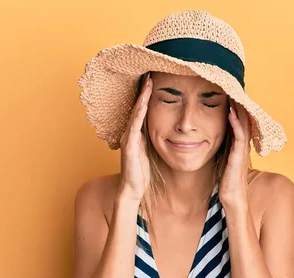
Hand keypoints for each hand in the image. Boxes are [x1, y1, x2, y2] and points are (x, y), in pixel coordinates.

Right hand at [118, 73, 152, 201]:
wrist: (132, 189)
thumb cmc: (142, 172)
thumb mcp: (150, 150)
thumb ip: (153, 138)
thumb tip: (165, 128)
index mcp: (135, 134)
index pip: (142, 110)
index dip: (147, 95)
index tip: (153, 79)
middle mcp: (129, 133)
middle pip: (137, 107)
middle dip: (143, 90)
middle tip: (149, 73)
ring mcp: (128, 138)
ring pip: (135, 113)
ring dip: (141, 97)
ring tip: (147, 82)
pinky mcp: (129, 146)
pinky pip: (134, 126)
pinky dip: (139, 112)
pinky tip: (144, 102)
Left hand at [219, 99, 250, 206]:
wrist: (232, 199)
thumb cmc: (226, 183)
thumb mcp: (223, 162)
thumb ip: (222, 151)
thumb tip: (209, 141)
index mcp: (238, 146)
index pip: (239, 123)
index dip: (235, 109)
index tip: (228, 95)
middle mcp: (242, 146)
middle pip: (244, 120)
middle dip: (239, 105)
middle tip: (233, 88)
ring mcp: (241, 151)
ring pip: (243, 124)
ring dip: (239, 110)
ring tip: (234, 95)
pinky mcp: (238, 157)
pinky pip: (239, 136)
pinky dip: (235, 124)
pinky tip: (230, 113)